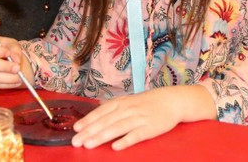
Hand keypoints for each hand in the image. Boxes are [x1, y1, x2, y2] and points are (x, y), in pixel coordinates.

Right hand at [0, 33, 30, 88]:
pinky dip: (5, 84)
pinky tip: (15, 82)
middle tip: (17, 68)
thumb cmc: (6, 49)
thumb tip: (16, 60)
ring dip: (6, 78)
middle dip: (3, 67)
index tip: (9, 54)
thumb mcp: (12, 44)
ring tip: (19, 77)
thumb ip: (15, 49)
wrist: (4, 59)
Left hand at [71, 85, 215, 150]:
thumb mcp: (128, 101)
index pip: (101, 112)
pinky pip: (136, 135)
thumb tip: (95, 113)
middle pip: (106, 121)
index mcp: (121, 103)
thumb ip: (112, 108)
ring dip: (102, 136)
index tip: (75, 129)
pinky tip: (115, 147)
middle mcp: (128, 110)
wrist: (171, 100)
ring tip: (89, 145)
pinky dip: (125, 141)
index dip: (88, 121)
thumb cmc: (147, 103)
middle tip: (76, 142)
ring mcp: (138, 118)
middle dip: (89, 132)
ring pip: (117, 128)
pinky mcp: (149, 128)